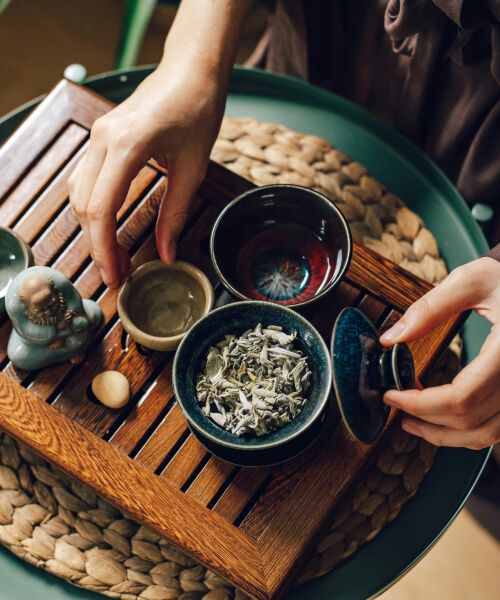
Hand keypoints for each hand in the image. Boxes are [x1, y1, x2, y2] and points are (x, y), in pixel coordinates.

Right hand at [68, 64, 224, 288]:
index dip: (105, 248)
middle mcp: (102, 140)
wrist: (191, 70)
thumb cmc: (198, 111)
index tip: (116, 276)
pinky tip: (110, 226)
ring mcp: (97, 136)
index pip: (101, 209)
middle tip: (118, 274)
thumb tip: (167, 255)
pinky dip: (94, 208)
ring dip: (93, 228)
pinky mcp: (101, 137)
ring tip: (117, 256)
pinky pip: (85, 178)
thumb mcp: (194, 169)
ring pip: (78, 193)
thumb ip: (176, 214)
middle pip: (83, 205)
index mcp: (126, 146)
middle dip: (98, 245)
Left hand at [379, 256, 499, 449]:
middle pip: (470, 421)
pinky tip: (442, 416)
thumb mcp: (472, 280)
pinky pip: (497, 427)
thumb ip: (429, 308)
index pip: (461, 398)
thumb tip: (390, 338)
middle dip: (425, 419)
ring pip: (486, 434)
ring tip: (412, 421)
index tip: (392, 395)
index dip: (420, 404)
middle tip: (395, 405)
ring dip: (445, 433)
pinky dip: (467, 428)